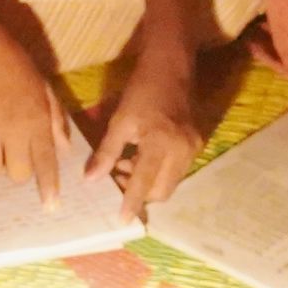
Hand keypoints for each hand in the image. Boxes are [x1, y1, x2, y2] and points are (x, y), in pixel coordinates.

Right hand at [0, 31, 72, 201]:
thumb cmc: (18, 68)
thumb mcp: (46, 91)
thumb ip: (56, 122)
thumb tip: (64, 151)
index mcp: (37, 121)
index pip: (46, 161)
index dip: (48, 186)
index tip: (50, 206)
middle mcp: (14, 129)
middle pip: (17, 173)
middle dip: (17, 172)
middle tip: (13, 156)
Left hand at [89, 64, 202, 215]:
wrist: (171, 67)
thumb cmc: (142, 90)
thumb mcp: (120, 120)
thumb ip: (107, 152)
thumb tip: (91, 179)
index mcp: (161, 143)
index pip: (144, 182)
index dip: (132, 202)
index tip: (122, 220)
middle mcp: (183, 150)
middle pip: (162, 191)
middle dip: (139, 193)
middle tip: (117, 177)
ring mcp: (193, 149)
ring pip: (171, 183)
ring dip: (148, 183)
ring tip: (127, 162)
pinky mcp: (196, 145)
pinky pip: (177, 171)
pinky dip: (158, 172)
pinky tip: (142, 157)